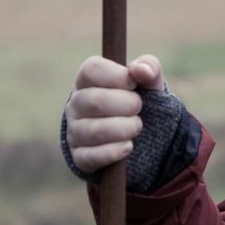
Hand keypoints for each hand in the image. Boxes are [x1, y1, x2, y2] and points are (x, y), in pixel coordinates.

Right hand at [65, 54, 163, 175]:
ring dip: (124, 129)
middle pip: (95, 101)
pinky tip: (128, 146)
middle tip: (139, 107)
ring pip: (94, 131)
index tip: (133, 84)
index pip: (91, 69)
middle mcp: (76, 104)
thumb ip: (149, 67)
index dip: (117, 75)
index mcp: (88, 80)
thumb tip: (141, 70)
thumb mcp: (149, 81)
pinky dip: (114, 152)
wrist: (143, 137)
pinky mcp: (79, 157)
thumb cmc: (139, 100)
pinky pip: (91, 156)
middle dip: (126, 104)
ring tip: (136, 127)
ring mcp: (75, 131)